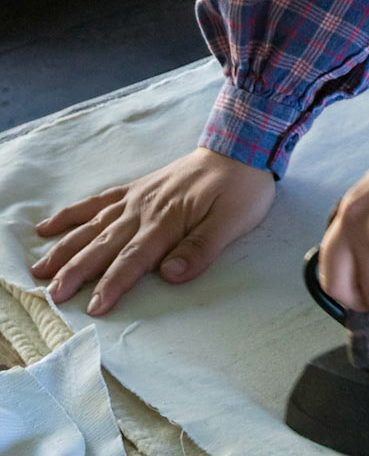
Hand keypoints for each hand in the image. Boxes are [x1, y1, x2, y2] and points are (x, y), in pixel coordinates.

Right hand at [32, 149, 275, 315]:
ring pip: (93, 226)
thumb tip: (171, 275)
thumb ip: (201, 249)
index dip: (113, 284)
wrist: (241, 147)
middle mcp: (145, 209)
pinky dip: (73, 214)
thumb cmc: (241, 189)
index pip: (134, 259)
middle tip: (52, 295)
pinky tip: (50, 225)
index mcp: (168, 221)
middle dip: (77, 272)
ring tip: (40, 269)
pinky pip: (98, 201)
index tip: (94, 308)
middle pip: (104, 245)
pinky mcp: (136, 189)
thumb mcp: (234, 221)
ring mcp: (137, 197)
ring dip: (66, 247)